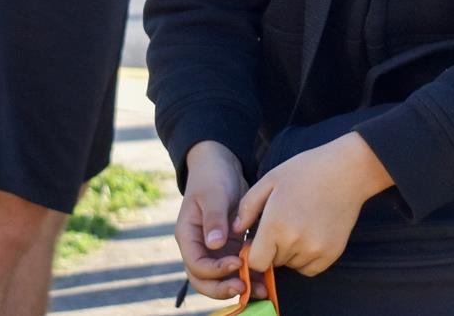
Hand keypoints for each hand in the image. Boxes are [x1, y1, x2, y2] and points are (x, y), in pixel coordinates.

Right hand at [175, 141, 252, 300]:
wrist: (222, 163)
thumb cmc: (212, 176)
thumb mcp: (213, 193)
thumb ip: (214, 218)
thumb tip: (215, 244)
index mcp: (188, 235)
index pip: (196, 265)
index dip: (215, 270)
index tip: (236, 264)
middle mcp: (199, 246)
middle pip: (204, 279)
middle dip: (223, 288)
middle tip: (244, 288)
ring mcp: (215, 247)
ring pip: (222, 277)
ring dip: (238, 285)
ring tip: (260, 290)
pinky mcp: (230, 245)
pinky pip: (237, 266)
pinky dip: (249, 273)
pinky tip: (265, 278)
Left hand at [240, 133, 392, 277]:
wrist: (348, 170)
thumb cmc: (306, 171)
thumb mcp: (270, 180)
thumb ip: (247, 207)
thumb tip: (235, 231)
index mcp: (275, 225)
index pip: (255, 262)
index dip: (254, 252)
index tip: (260, 238)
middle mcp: (295, 242)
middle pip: (274, 263)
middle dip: (273, 249)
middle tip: (284, 223)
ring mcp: (316, 250)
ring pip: (292, 265)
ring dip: (291, 253)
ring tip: (300, 224)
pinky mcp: (332, 253)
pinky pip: (310, 269)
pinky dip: (307, 258)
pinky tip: (311, 234)